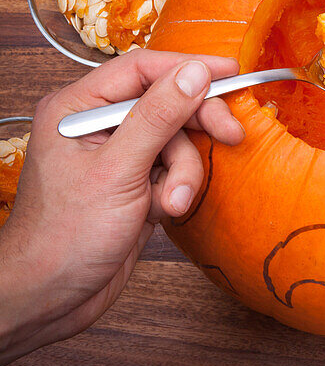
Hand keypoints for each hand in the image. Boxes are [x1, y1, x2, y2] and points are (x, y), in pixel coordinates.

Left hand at [0, 50, 243, 364]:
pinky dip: (176, 189)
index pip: (143, 69)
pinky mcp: (133, 184)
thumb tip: (193, 73)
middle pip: (166, 103)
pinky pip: (172, 170)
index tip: (232, 72)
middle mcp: (97, 125)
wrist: (50, 297)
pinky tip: (163, 212)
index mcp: (78, 108)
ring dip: (184, 172)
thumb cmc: (64, 237)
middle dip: (196, 126)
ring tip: (173, 203)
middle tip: (231, 135)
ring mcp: (116, 156)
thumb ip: (158, 117)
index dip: (189, 68)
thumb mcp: (118, 171)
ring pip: (175, 142)